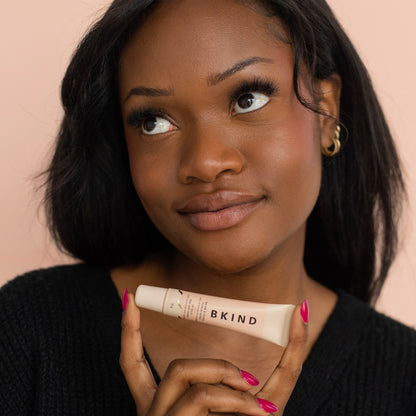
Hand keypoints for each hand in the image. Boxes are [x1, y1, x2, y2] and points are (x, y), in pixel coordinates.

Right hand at [120, 292, 307, 414]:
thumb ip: (233, 402)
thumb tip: (258, 386)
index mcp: (161, 412)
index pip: (132, 365)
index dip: (129, 331)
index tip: (129, 298)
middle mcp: (154, 415)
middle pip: (173, 369)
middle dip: (215, 365)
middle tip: (253, 382)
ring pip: (183, 375)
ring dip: (228, 381)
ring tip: (260, 404)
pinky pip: (199, 398)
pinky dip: (236, 401)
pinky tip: (263, 412)